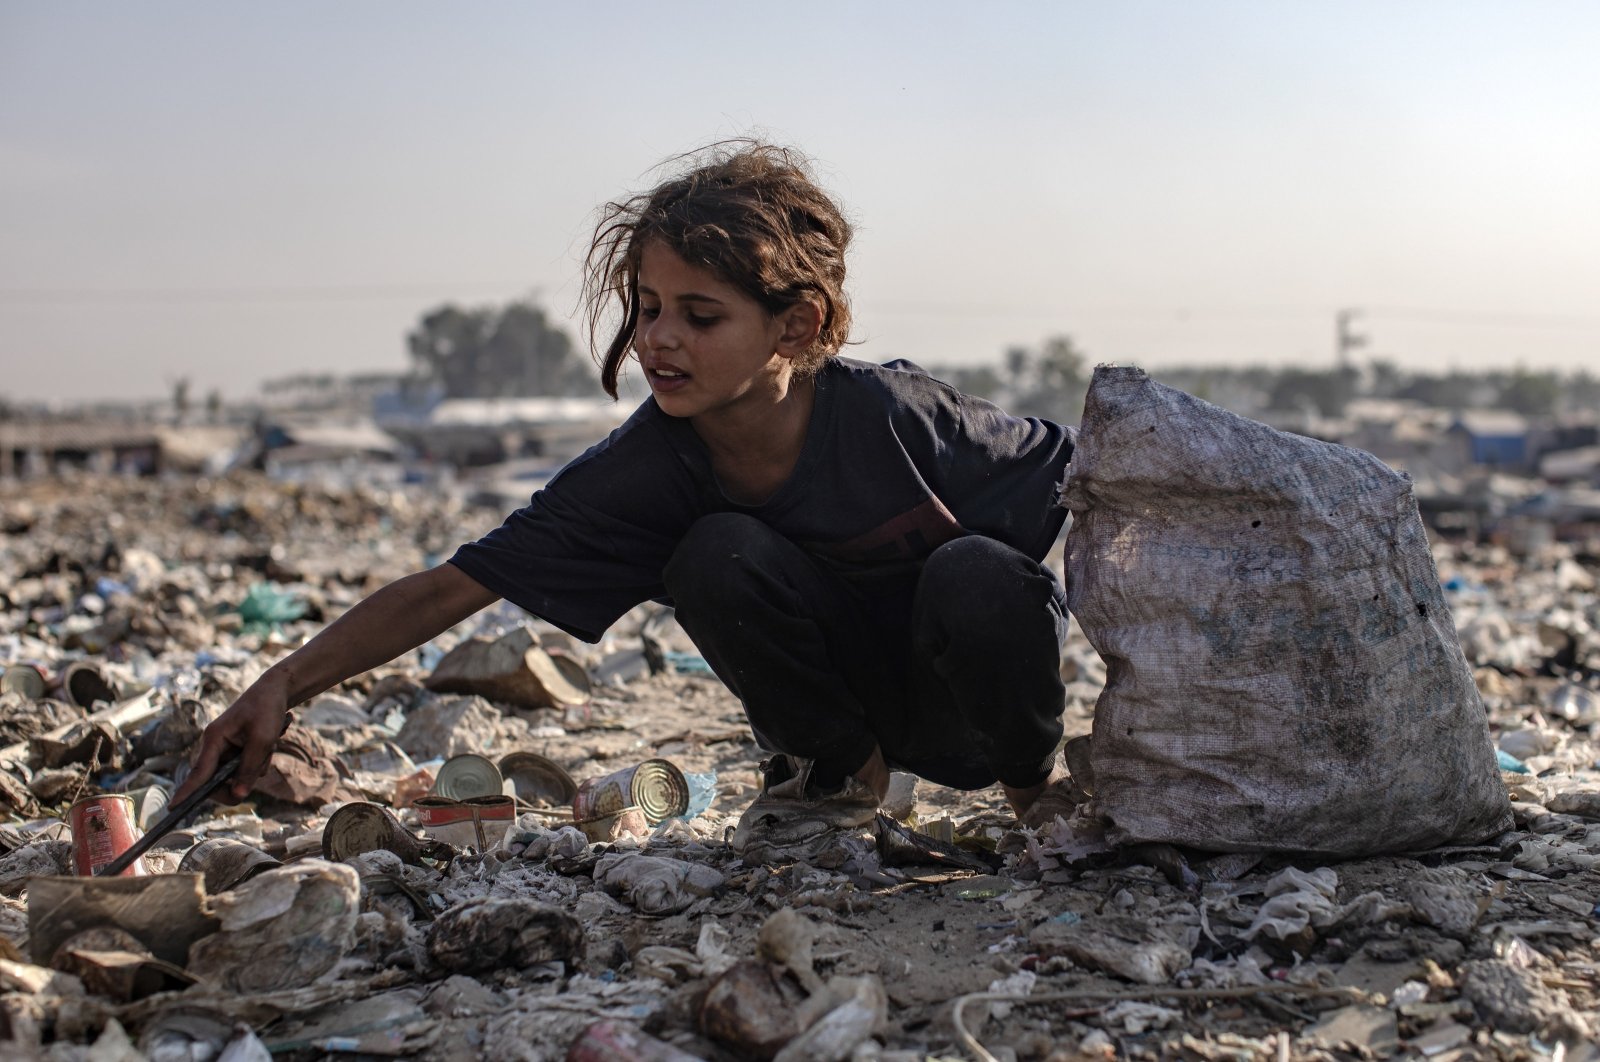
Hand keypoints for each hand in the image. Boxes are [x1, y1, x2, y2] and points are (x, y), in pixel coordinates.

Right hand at [171, 669, 291, 803]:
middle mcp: (215, 746)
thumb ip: (248, 768)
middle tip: (262, 760)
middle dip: (243, 777)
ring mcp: (226, 749)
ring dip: (257, 764)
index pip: (198, 773)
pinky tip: (271, 740)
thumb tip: (238, 795)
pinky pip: (248, 767)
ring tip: (270, 741)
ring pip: (238, 774)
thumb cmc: (266, 710)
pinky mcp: (237, 750)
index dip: (187, 792)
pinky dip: (261, 758)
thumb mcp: (262, 740)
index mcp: (214, 740)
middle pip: (220, 781)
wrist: (276, 690)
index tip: (173, 809)